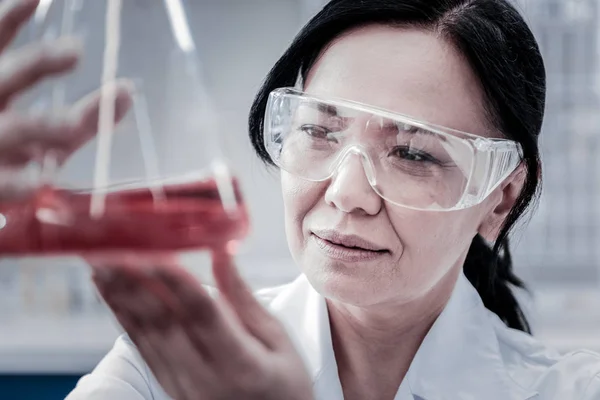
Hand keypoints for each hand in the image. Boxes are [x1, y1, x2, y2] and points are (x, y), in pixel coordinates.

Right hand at [0, 0, 131, 200]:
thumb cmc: (20, 155)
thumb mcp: (55, 134)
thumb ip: (89, 115)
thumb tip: (128, 90)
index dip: (13, 18)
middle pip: (9, 76)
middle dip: (38, 63)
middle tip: (74, 50)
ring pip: (15, 128)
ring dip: (45, 123)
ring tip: (75, 123)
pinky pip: (7, 183)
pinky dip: (23, 182)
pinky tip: (45, 180)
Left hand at [88, 251, 313, 399]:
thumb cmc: (285, 383)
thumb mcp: (278, 339)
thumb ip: (244, 297)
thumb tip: (222, 253)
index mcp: (241, 364)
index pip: (203, 314)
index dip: (177, 281)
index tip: (156, 249)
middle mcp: (205, 378)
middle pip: (164, 323)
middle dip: (135, 281)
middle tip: (112, 246)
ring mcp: (182, 386)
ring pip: (145, 335)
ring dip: (120, 295)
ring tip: (101, 261)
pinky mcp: (170, 387)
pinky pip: (141, 349)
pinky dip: (123, 317)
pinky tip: (111, 293)